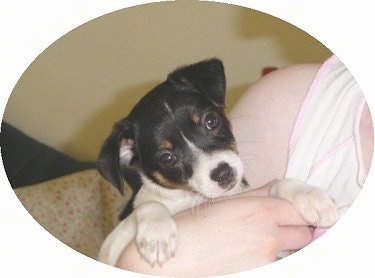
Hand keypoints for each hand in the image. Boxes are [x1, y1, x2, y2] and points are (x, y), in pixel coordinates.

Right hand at [116, 196, 312, 275]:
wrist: (181, 252)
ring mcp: (266, 257)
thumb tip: (279, 197)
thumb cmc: (197, 222)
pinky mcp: (259, 271)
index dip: (302, 210)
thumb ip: (259, 197)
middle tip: (286, 225)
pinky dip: (278, 256)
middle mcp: (270, 234)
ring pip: (295, 250)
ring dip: (291, 244)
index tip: (299, 212)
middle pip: (304, 233)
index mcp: (262, 210)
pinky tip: (259, 251)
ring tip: (272, 239)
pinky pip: (280, 263)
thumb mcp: (228, 201)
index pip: (301, 210)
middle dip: (299, 228)